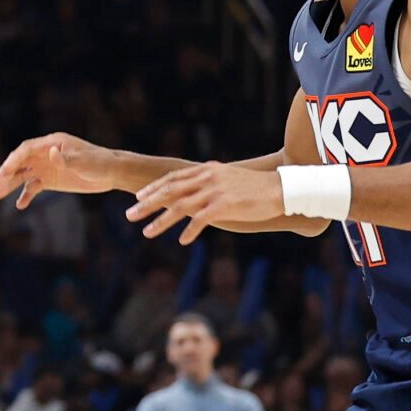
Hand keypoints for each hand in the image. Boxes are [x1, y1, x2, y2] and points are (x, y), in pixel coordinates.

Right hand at [0, 133, 122, 206]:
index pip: (26, 150)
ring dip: (10, 184)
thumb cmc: (99, 163)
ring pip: (24, 175)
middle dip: (6, 172)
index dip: (13, 160)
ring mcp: (47, 167)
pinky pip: (34, 187)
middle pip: (21, 162)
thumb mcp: (84, 162)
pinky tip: (19, 205)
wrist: (111, 173)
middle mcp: (46, 154)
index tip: (3, 172)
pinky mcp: (51, 180)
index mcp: (52, 143)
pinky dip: (26, 195)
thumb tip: (50, 152)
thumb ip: (66, 159)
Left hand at [129, 161, 283, 244]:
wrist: (280, 189)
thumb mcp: (228, 178)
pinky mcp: (225, 205)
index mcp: (207, 170)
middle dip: (148, 204)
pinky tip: (182, 241)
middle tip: (130, 215)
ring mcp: (215, 191)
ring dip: (162, 220)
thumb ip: (209, 182)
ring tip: (147, 232)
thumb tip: (195, 193)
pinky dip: (190, 230)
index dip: (154, 188)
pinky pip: (201, 219)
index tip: (139, 197)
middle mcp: (207, 178)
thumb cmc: (255, 187)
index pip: (173, 178)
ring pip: (180, 206)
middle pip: (170, 191)